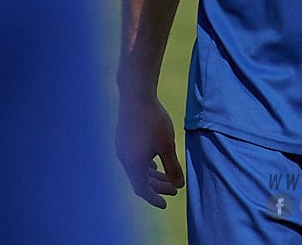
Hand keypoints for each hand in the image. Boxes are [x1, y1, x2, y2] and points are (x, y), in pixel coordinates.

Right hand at [116, 94, 184, 208]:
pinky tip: (153, 164)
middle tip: (174, 189)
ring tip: (167, 179)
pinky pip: (134, 159)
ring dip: (152, 176)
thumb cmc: (153, 121)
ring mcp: (122, 149)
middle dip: (157, 186)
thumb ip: (173, 167)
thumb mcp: (167, 145)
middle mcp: (124, 159)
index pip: (142, 189)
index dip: (154, 198)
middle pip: (140, 180)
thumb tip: (179, 186)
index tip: (165, 204)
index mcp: (133, 164)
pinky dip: (145, 165)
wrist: (136, 96)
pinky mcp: (123, 139)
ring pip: (137, 169)